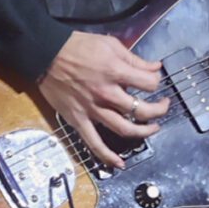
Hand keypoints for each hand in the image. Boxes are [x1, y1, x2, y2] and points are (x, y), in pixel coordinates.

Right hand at [37, 30, 165, 169]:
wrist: (45, 54)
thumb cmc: (77, 46)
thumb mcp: (110, 44)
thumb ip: (134, 59)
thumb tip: (156, 67)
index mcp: (115, 72)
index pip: (149, 84)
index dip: (156, 81)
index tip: (153, 80)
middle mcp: (107, 94)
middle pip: (142, 110)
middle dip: (159, 109)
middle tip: (163, 106)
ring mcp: (92, 110)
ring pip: (124, 129)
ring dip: (144, 132)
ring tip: (152, 128)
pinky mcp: (78, 120)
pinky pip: (93, 142)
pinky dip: (107, 156)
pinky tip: (119, 163)